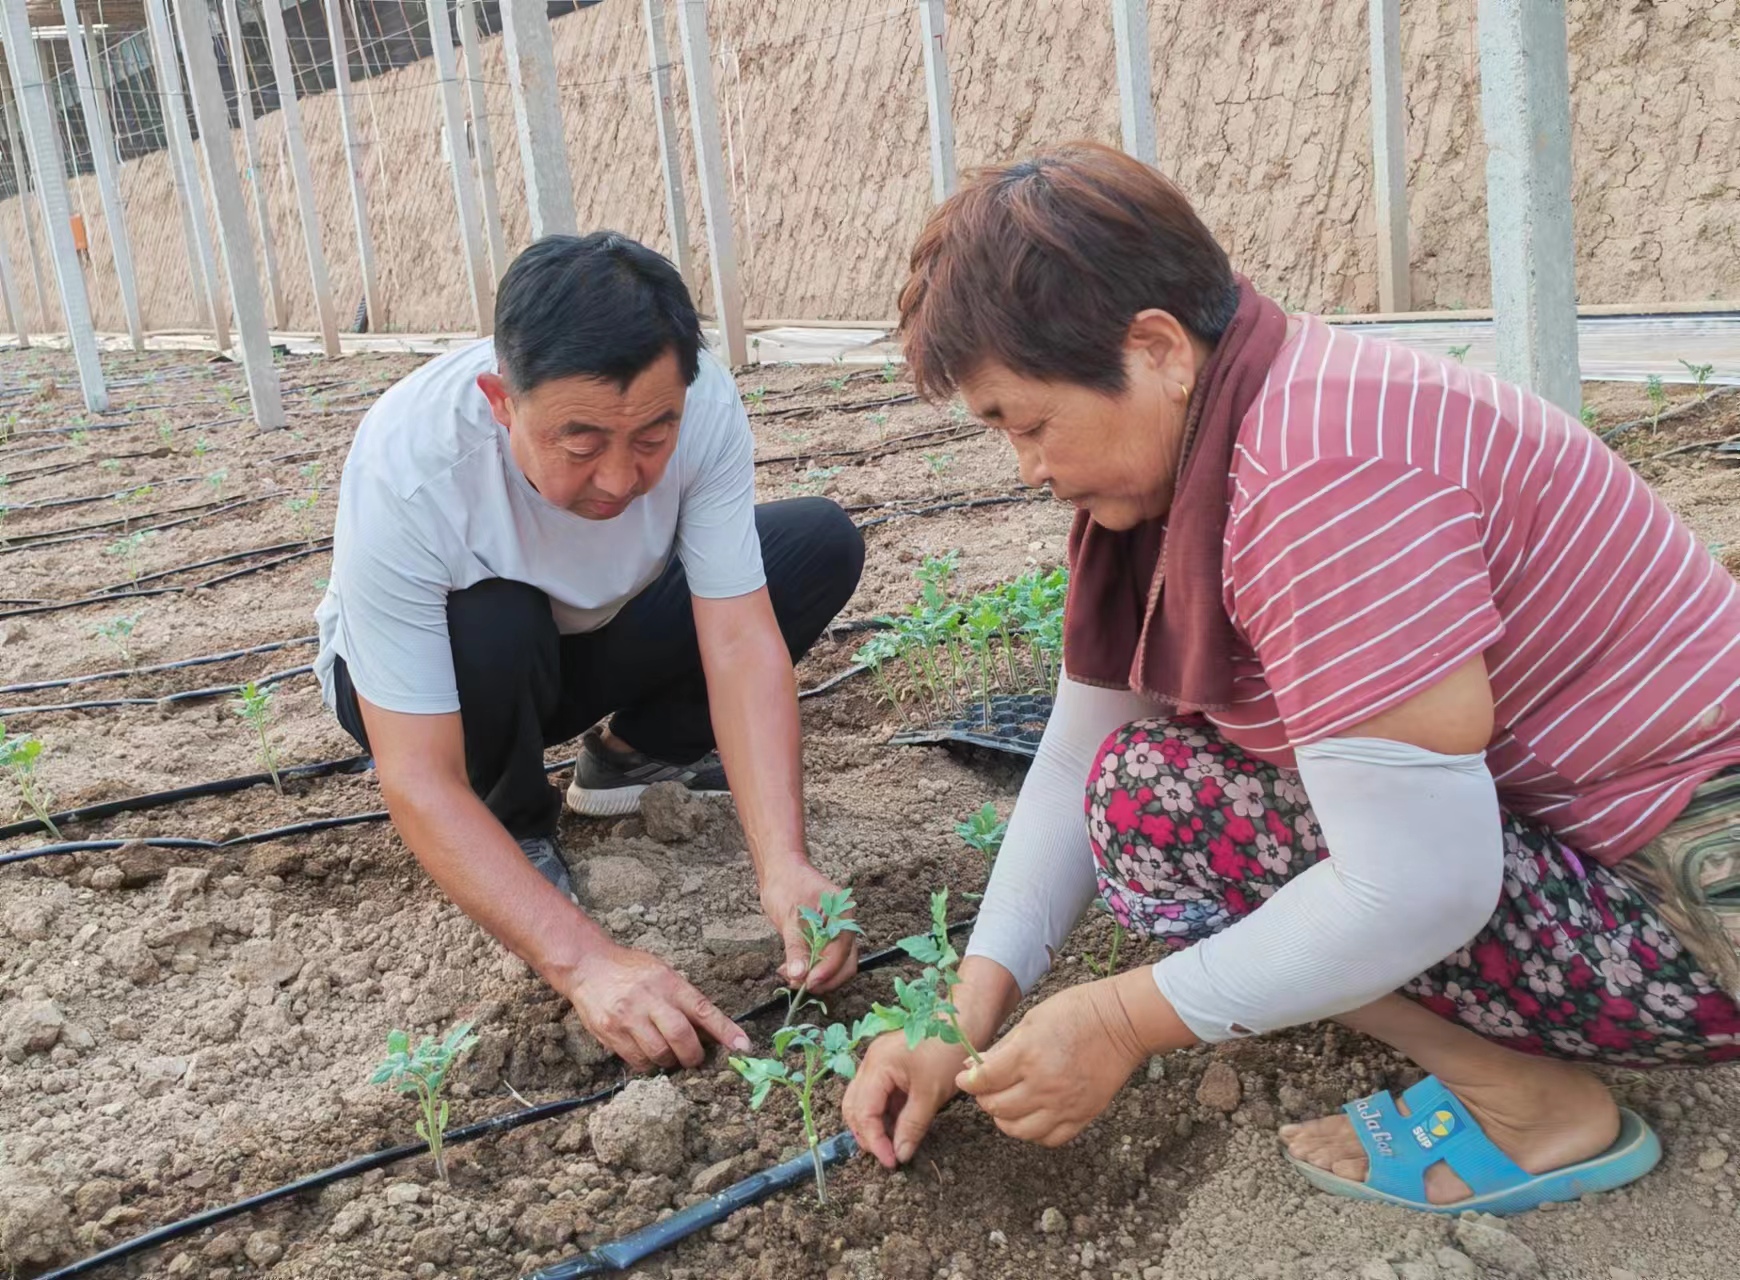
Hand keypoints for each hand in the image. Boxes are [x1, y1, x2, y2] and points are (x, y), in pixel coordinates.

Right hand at [557, 942, 749, 1072]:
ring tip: (668, 1054)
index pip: (704, 1010)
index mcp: (668, 982)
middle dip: (694, 1055)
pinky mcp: (610, 1032)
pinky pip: (637, 1061)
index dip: (726, 1031)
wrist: (588, 966)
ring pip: (660, 1054)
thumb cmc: (630, 969)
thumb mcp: (662, 973)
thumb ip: (683, 998)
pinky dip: (649, 1064)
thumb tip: (709, 1029)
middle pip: (682, 1038)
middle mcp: (649, 999)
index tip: (743, 1046)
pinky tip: (648, 1053)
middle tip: (694, 1058)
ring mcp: (628, 1017)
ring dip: (670, 1061)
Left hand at [759, 861, 860, 994]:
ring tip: (789, 976)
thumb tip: (799, 975)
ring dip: (814, 977)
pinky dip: (809, 971)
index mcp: (843, 914)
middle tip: (799, 986)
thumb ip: (796, 947)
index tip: (807, 982)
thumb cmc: (787, 886)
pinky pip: (823, 963)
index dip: (826, 970)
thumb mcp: (790, 917)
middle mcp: (845, 927)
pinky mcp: (824, 942)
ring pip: (835, 967)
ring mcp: (836, 935)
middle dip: (824, 979)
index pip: (842, 951)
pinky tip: (790, 970)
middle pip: (845, 964)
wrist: (780, 872)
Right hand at [842, 1030, 969, 1168]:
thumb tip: (899, 1155)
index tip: (891, 1162)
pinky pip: (878, 1094)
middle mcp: (870, 1063)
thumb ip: (912, 1126)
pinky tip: (899, 1126)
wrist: (963, 1021)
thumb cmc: (947, 1052)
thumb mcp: (931, 1095)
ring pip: (864, 1101)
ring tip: (894, 1144)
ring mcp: (878, 1062)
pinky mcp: (889, 1065)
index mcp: (877, 1066)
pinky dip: (885, 1113)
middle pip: (854, 1106)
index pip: (863, 1112)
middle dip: (867, 1134)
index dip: (874, 1141)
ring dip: (875, 1125)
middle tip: (887, 1155)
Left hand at [956, 970, 1184, 1145]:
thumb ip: (1002, 1047)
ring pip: (1019, 1130)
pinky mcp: (1082, 1116)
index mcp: (1028, 1056)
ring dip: (1005, 1119)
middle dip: (984, 1098)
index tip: (965, 1078)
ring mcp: (1064, 1105)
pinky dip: (1034, 1132)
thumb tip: (973, 1065)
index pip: (984, 1081)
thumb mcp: (1031, 1019)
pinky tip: (1031, 1116)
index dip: (968, 1081)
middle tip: (986, 1087)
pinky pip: (1048, 1139)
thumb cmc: (1076, 1012)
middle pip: (997, 1108)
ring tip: (1006, 1104)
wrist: (1121, 1023)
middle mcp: (1044, 1085)